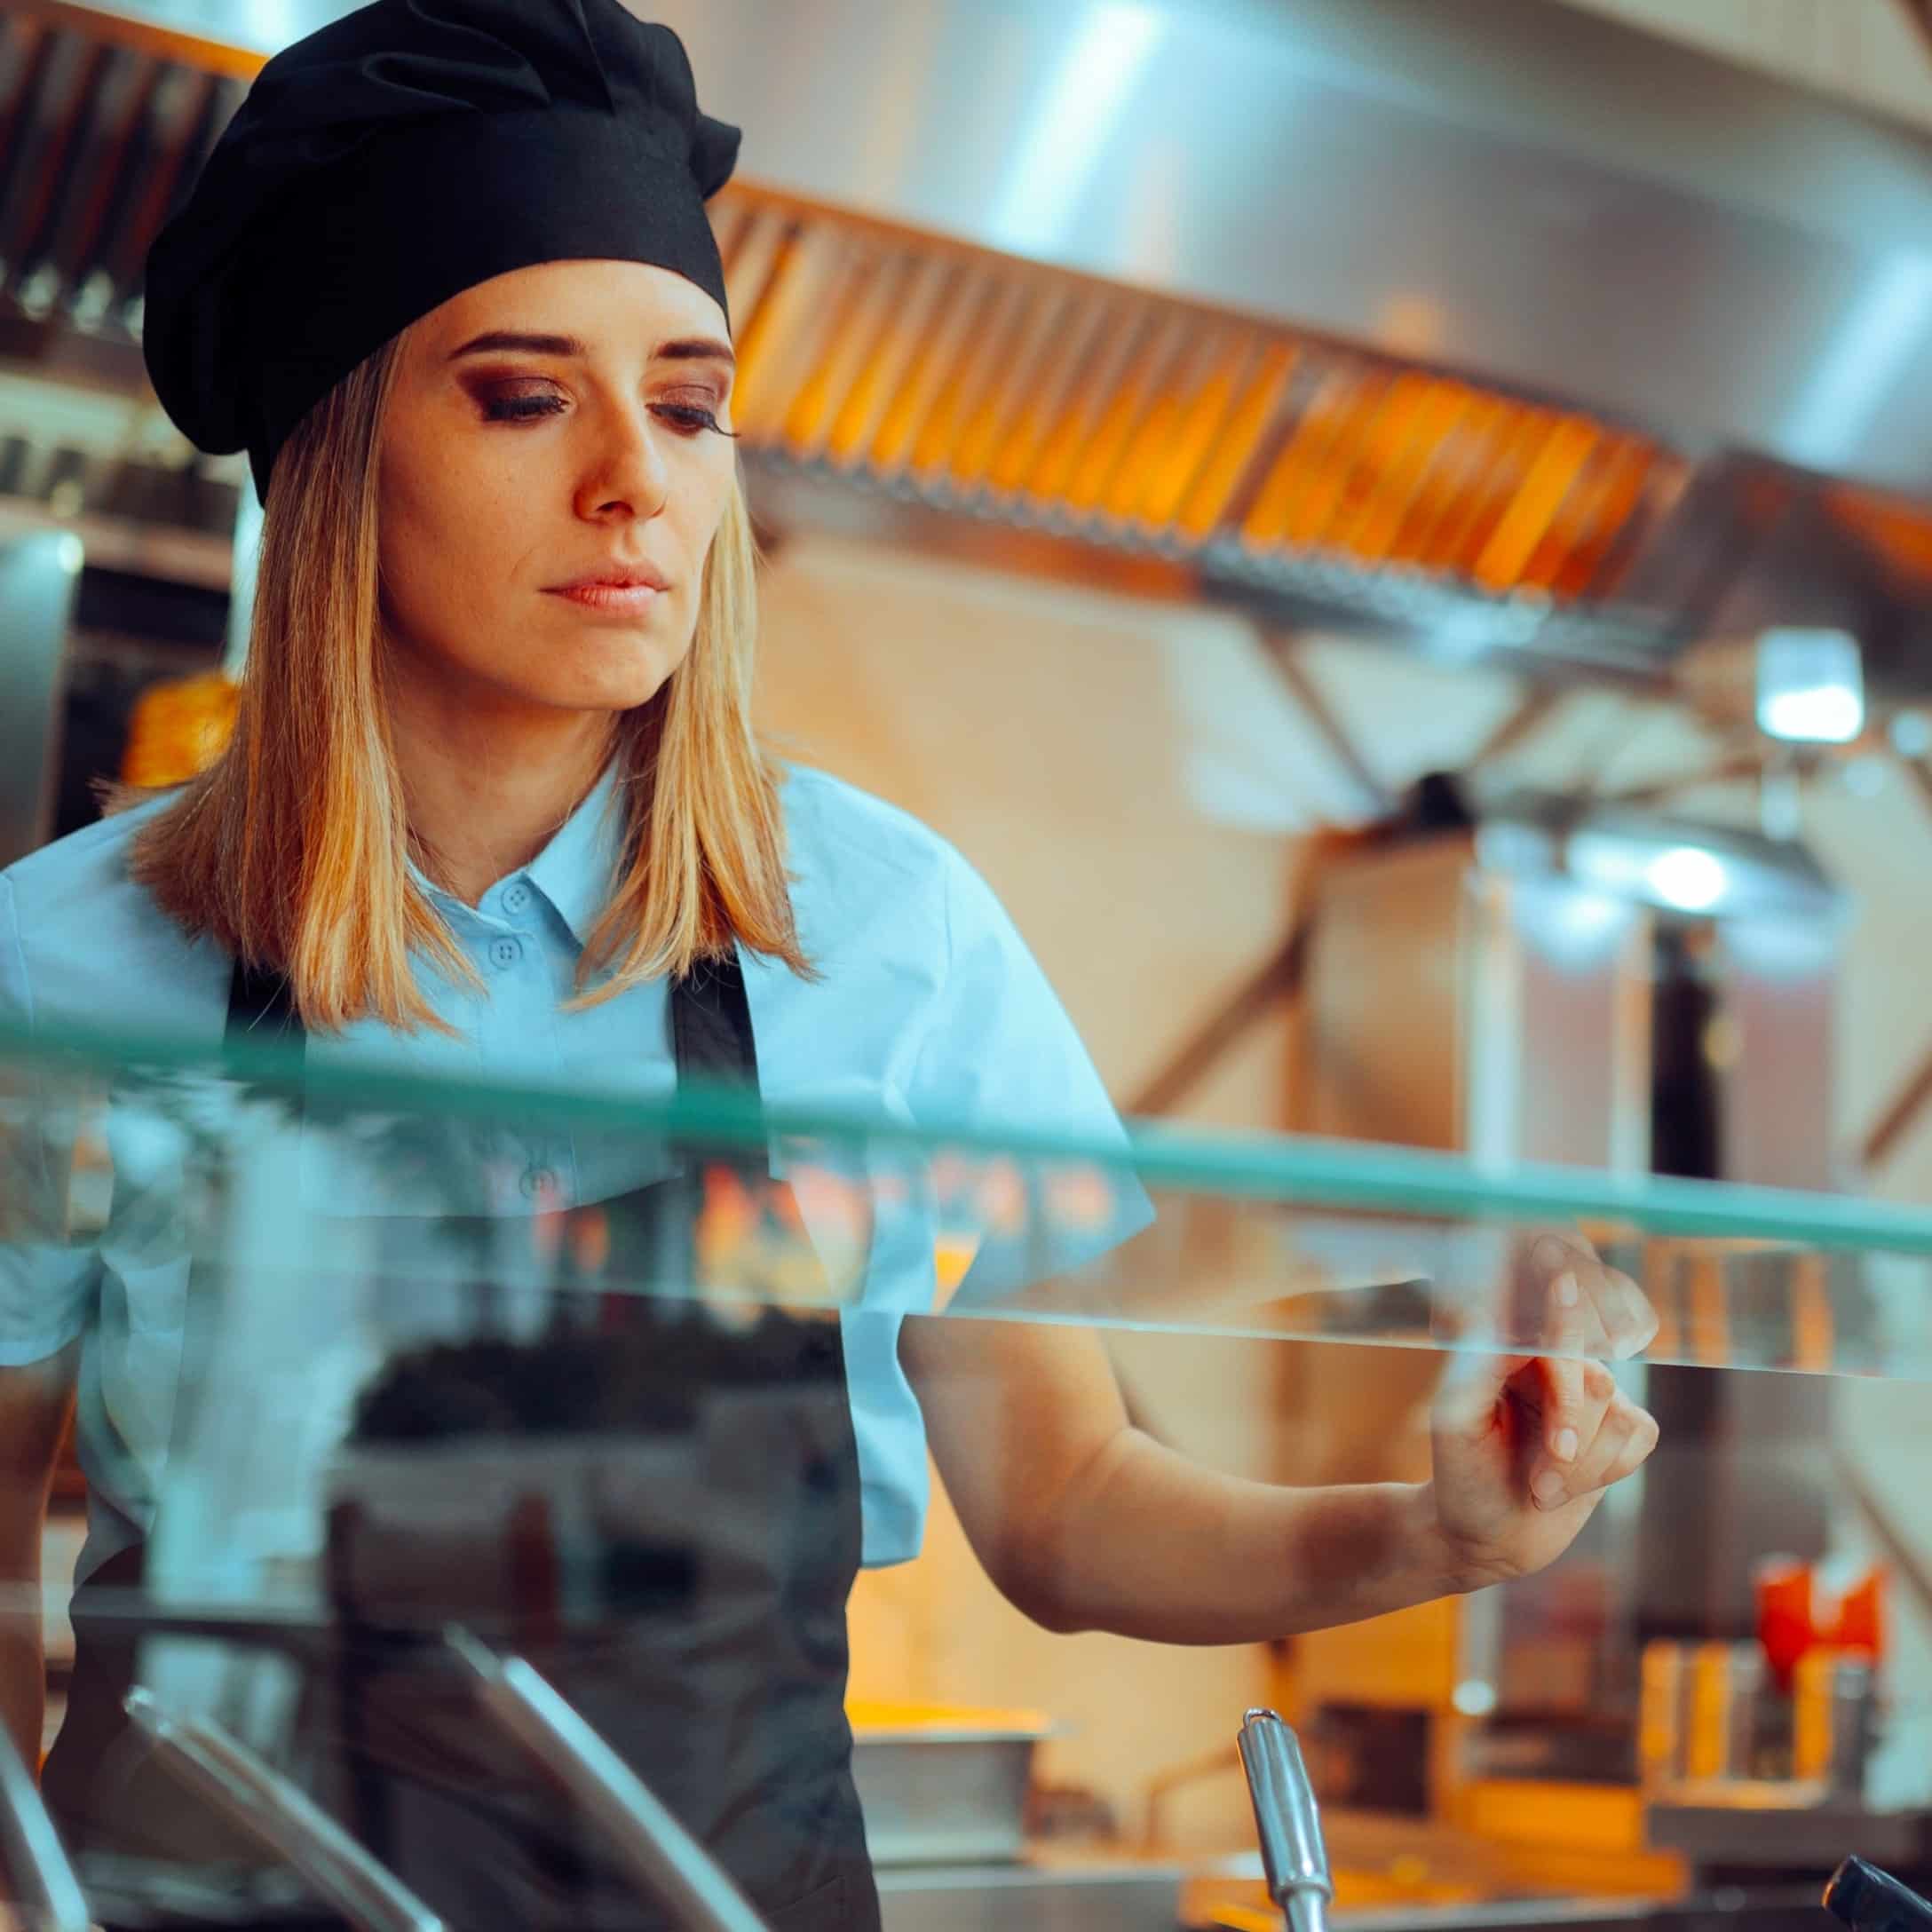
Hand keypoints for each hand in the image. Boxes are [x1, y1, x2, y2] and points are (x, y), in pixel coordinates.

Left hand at [1427, 1232, 1659, 1589]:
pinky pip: (1639, 1434)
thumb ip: (1483, 1368)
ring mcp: (1594, 1392)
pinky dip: (1605, 1471)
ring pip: (1617, 1412)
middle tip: (1538, 1484)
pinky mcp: (1622, 1426)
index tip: (1562, 1274)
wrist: (1488, 1535)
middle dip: (1569, 1434)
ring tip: (1539, 1489)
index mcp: (1509, 1351)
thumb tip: (1520, 1330)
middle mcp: (1555, 1362)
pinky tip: (1568, 1488)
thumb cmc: (1462, 1472)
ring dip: (1580, 1467)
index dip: (1560, 1310)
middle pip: (1589, 1376)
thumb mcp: (1457, 1420)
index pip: (1545, 1327)